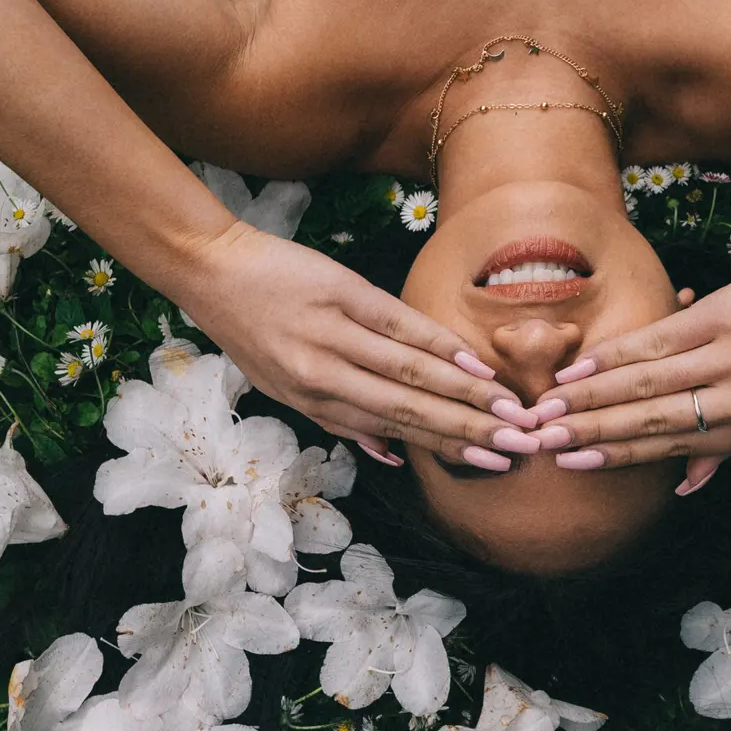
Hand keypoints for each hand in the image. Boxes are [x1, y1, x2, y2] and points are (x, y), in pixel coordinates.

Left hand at [179, 223, 541, 468]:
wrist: (213, 269)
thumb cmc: (250, 330)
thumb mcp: (282, 388)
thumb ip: (338, 420)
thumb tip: (390, 454)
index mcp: (313, 401)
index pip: (391, 430)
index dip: (444, 448)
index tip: (489, 461)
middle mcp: (323, 375)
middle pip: (408, 408)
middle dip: (467, 429)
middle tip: (517, 443)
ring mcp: (333, 333)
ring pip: (409, 371)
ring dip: (464, 391)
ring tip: (507, 406)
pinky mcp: (341, 292)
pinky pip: (398, 324)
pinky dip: (438, 343)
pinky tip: (472, 360)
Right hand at [523, 237, 730, 487]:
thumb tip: (687, 486)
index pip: (677, 448)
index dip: (622, 456)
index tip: (576, 463)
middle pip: (655, 421)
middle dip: (594, 432)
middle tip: (546, 441)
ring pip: (649, 383)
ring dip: (593, 395)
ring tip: (553, 405)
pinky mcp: (725, 318)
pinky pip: (659, 342)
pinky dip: (617, 353)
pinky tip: (584, 364)